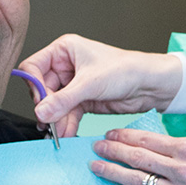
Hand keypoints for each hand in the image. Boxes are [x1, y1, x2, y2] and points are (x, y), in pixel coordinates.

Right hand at [19, 34, 182, 137]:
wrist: (151, 85)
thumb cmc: (127, 69)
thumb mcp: (91, 83)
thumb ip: (63, 99)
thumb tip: (41, 112)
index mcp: (64, 50)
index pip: (34, 67)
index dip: (35, 85)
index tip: (40, 103)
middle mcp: (66, 65)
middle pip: (42, 89)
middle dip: (46, 108)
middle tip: (48, 123)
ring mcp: (73, 84)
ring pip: (53, 105)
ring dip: (55, 120)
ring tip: (57, 133)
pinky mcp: (82, 100)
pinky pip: (66, 114)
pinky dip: (65, 124)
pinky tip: (66, 134)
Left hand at [91, 129, 185, 184]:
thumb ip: (181, 150)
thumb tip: (151, 147)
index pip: (147, 139)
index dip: (124, 136)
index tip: (110, 134)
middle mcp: (182, 169)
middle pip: (136, 157)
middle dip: (112, 150)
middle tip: (96, 148)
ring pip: (135, 180)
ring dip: (111, 172)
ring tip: (97, 167)